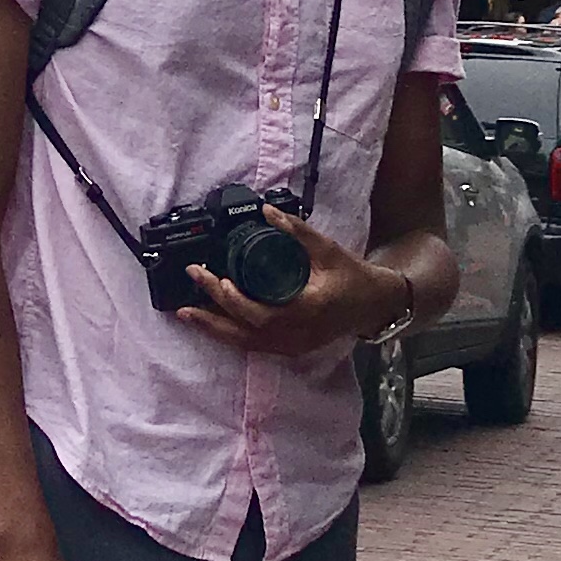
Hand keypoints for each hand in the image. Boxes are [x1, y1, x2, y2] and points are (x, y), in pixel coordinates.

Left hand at [172, 215, 406, 364]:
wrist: (374, 305)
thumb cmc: (353, 277)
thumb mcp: (328, 249)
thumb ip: (297, 231)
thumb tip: (266, 212)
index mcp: (308, 311)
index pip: (263, 314)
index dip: (236, 300)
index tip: (218, 279)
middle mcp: (298, 336)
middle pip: (247, 333)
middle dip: (214, 313)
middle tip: (191, 288)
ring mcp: (293, 346)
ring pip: (246, 344)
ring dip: (215, 329)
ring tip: (186, 313)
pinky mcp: (289, 348)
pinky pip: (253, 345)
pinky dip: (230, 334)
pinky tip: (210, 323)